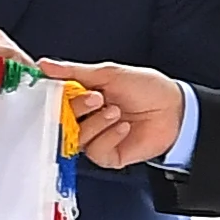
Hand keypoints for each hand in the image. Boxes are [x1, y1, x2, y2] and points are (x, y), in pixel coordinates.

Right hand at [40, 58, 184, 168]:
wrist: (176, 110)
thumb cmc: (147, 88)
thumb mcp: (109, 74)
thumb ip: (74, 72)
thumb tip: (43, 64)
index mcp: (81, 98)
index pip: (54, 100)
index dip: (54, 96)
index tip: (59, 89)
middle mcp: (85, 119)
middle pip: (61, 120)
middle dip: (78, 108)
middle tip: (96, 98)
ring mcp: (95, 138)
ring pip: (77, 137)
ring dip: (96, 123)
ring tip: (116, 112)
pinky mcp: (108, 155)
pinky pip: (95, 151)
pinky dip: (109, 137)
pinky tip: (123, 127)